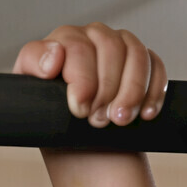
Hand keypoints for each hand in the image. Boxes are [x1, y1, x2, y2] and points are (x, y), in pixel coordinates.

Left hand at [12, 22, 167, 127]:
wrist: (76, 149)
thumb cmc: (52, 124)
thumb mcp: (31, 101)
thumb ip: (33, 71)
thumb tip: (53, 60)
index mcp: (58, 43)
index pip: (73, 45)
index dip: (80, 77)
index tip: (78, 108)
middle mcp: (89, 38)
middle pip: (108, 46)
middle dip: (106, 88)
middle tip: (97, 121)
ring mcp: (117, 46)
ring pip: (135, 52)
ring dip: (131, 90)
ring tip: (120, 119)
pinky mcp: (140, 61)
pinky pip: (155, 65)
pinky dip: (153, 90)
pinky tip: (146, 114)